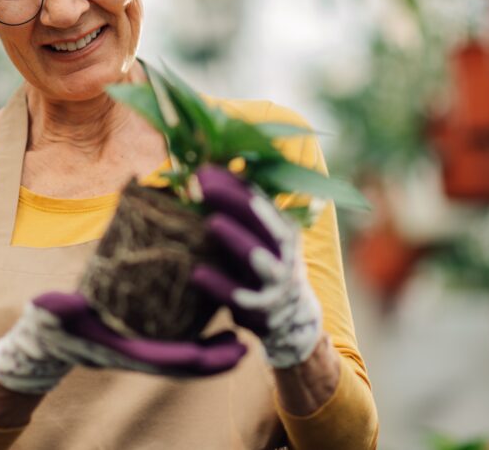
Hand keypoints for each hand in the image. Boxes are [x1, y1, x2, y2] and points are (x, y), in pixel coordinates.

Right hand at [0, 291, 246, 394]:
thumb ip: (58, 305)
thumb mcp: (53, 311)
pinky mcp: (146, 340)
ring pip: (186, 357)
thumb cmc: (52, 323)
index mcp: (122, 350)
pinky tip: (219, 324)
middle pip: (184, 364)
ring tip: (240, 338)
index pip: (164, 359)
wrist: (47, 337)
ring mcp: (144, 349)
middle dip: (214, 360)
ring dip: (213, 352)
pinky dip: (200, 339)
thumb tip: (64, 301)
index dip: (192, 357)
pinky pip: (179, 344)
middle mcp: (138, 354)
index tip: (217, 350)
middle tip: (244, 348)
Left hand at [190, 165, 323, 368]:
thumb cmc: (263, 266)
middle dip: (231, 199)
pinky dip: (219, 284)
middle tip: (202, 185)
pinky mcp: (261, 309)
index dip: (231, 183)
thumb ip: (237, 212)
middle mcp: (284, 251)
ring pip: (256, 255)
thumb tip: (203, 173)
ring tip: (210, 223)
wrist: (292, 317)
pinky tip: (196, 274)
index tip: (203, 171)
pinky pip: (239, 296)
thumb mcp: (259, 237)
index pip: (258, 198)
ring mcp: (275, 280)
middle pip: (259, 219)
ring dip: (234, 237)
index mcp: (283, 228)